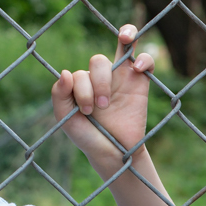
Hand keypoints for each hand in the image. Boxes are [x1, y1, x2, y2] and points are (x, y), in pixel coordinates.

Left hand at [51, 24, 154, 173]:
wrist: (114, 154)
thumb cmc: (87, 136)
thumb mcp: (66, 118)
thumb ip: (59, 95)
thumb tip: (65, 72)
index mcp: (82, 83)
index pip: (79, 73)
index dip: (81, 89)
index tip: (86, 111)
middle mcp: (101, 77)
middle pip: (98, 61)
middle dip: (98, 83)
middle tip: (100, 107)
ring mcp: (122, 78)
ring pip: (120, 51)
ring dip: (113, 73)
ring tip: (115, 91)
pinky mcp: (141, 84)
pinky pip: (146, 60)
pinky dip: (145, 58)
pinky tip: (139, 67)